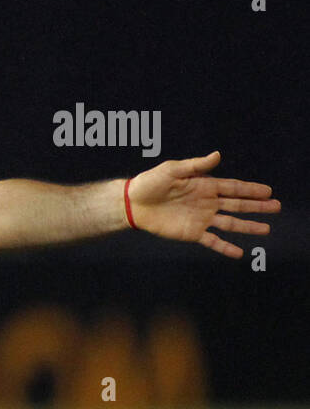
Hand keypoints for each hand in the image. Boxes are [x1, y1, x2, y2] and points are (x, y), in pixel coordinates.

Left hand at [127, 152, 279, 257]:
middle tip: (277, 207)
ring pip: (230, 224)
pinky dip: (225, 247)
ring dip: (248, 227)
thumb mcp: (172, 170)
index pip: (233, 188)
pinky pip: (212, 241)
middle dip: (257, 206)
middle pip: (237, 205)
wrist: (132, 203)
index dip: (251, 189)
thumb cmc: (150, 182)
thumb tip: (217, 155)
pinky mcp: (191, 233)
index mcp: (204, 186)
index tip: (268, 191)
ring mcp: (201, 218)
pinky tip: (239, 253)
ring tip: (266, 229)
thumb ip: (196, 165)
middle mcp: (207, 202)